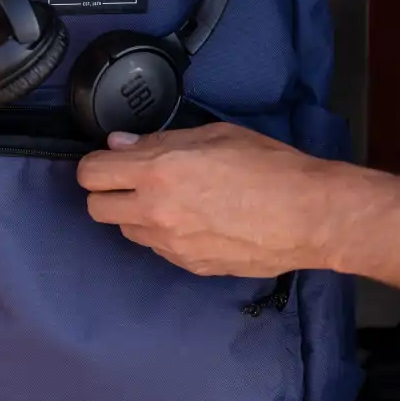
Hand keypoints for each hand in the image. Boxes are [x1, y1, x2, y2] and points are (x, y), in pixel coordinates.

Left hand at [77, 123, 347, 277]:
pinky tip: (194, 222)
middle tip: (132, 181)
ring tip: (170, 201)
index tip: (108, 161)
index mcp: (158, 171)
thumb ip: (159, 141)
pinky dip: (164, 235)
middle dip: (107, 192)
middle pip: (95, 209)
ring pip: (126, 231)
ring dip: (135, 215)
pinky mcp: (188, 265)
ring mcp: (170, 244)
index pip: (91, 174)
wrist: (308, 215)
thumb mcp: (213, 135)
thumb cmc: (268, 166)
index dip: (95, 164)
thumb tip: (120, 144)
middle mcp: (155, 211)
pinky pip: (158, 249)